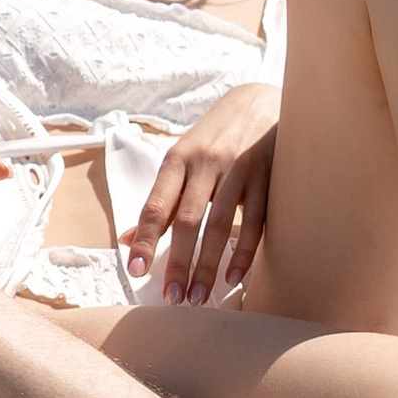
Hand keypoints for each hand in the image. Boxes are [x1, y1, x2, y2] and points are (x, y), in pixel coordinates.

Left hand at [125, 86, 280, 302]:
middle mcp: (205, 162)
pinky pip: (256, 220)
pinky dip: (243, 251)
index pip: (156, 205)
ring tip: (200, 296)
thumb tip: (129, 240)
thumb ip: (162, 200)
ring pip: (220, 224)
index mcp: (178, 159)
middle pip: (188, 220)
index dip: (146, 240)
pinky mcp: (267, 175)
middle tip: (173, 298)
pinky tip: (233, 277)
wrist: (260, 99)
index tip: (137, 271)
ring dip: (208, 265)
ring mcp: (238, 168)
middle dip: (179, 263)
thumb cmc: (215, 136)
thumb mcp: (183, 159)